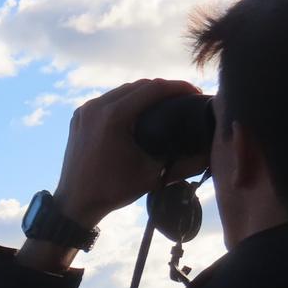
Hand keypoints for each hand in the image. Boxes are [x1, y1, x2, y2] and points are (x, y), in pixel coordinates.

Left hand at [51, 78, 206, 226]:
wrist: (75, 202)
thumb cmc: (113, 191)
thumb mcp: (153, 175)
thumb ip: (185, 162)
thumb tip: (213, 152)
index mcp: (112, 117)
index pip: (153, 89)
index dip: (179, 87)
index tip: (197, 92)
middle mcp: (96, 107)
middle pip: (138, 86)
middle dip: (165, 88)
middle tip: (186, 97)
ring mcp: (85, 110)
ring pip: (122, 91)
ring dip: (146, 92)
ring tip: (168, 101)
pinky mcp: (79, 116)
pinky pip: (108, 100)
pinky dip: (127, 100)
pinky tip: (141, 109)